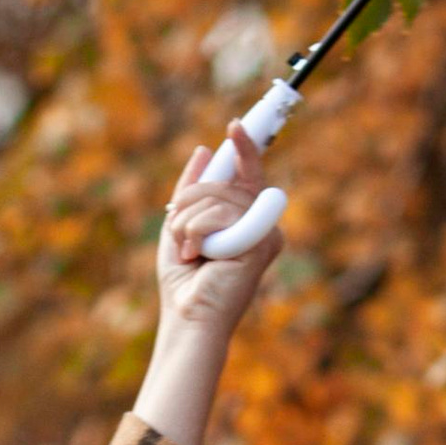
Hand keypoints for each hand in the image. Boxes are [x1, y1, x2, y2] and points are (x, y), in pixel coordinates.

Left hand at [152, 122, 281, 345]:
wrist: (188, 319)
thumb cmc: (184, 282)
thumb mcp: (179, 226)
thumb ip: (190, 191)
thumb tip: (203, 150)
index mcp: (247, 221)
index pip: (247, 175)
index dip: (242, 148)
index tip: (233, 125)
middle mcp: (262, 225)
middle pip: (224, 182)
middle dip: (189, 201)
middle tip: (180, 235)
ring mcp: (265, 234)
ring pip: (219, 196)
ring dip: (188, 222)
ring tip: (190, 252)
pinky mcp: (260, 244)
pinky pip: (221, 215)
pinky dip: (198, 232)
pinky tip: (200, 256)